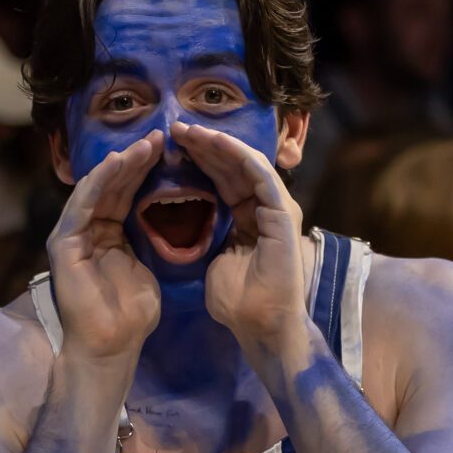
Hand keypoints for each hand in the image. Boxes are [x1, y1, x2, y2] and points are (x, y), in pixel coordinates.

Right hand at [49, 132, 163, 363]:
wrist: (111, 347)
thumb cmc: (131, 315)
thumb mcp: (149, 267)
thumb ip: (149, 239)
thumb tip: (169, 217)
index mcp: (107, 232)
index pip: (126, 192)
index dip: (146, 170)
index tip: (171, 151)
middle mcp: (86, 228)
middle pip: (112, 184)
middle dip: (136, 159)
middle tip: (160, 135)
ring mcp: (72, 234)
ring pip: (97, 187)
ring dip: (121, 163)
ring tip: (145, 144)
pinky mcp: (64, 242)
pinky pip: (83, 204)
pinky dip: (100, 182)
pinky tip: (118, 163)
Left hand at [171, 122, 305, 346]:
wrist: (261, 324)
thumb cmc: (238, 302)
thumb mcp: (213, 261)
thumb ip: (208, 238)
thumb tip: (190, 229)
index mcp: (249, 218)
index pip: (223, 180)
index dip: (199, 162)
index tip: (171, 149)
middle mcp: (265, 207)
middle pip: (233, 166)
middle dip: (204, 146)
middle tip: (175, 128)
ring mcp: (276, 208)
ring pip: (245, 162)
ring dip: (217, 144)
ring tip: (188, 129)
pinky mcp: (281, 212)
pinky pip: (258, 174)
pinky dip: (236, 155)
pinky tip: (214, 141)